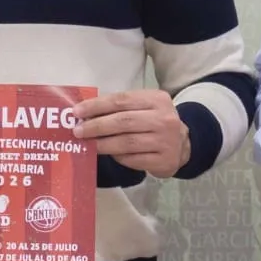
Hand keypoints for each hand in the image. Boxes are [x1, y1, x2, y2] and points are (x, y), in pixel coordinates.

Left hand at [73, 90, 188, 179]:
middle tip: (78, 131)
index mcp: (157, 99)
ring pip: (127, 142)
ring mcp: (166, 141)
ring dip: (103, 144)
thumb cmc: (155, 122)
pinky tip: (108, 154)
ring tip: (88, 144)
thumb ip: (120, 107)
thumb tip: (85, 113)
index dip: (97, 106)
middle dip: (97, 126)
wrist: (183, 145)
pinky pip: (133, 159)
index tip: (77, 112)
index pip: (121, 100)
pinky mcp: (163, 161)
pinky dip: (118, 157)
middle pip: (123, 121)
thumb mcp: (144, 107)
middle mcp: (164, 119)